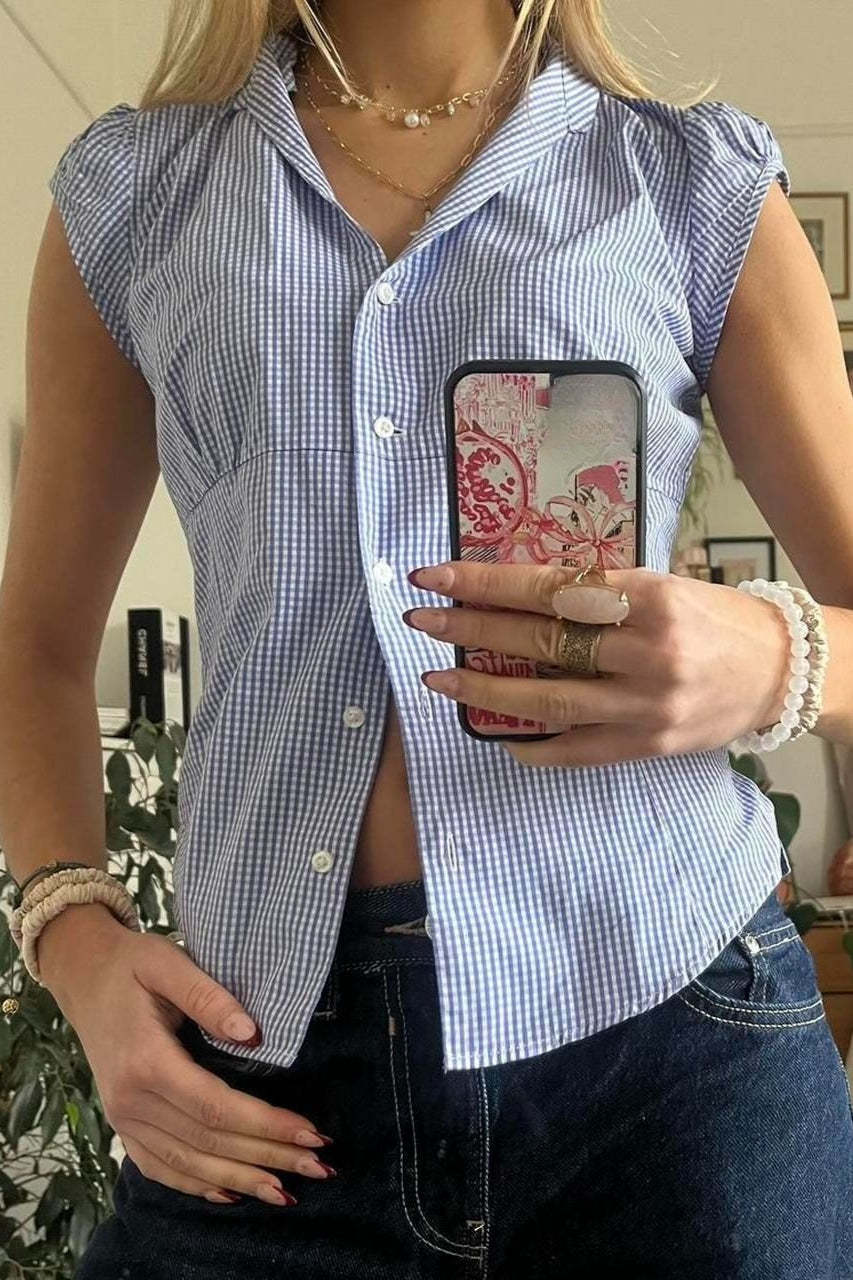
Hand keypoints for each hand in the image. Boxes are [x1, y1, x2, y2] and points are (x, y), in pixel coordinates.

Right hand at [40, 908, 333, 1205]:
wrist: (83, 975)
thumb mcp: (167, 963)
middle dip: (267, 1157)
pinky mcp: (122, 1124)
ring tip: (285, 1192)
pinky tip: (230, 1193)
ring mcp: (123, 1118)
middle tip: (318, 1167)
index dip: (266, 1125)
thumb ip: (208, 997)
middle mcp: (131, 1101)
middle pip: (209, 1141)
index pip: (216, 1106)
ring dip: (240, 1180)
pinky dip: (196, 1185)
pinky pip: (159, 1167)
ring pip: (187, 1163)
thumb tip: (252, 1033)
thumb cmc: (131, 964)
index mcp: (146, 1062)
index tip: (311, 1133)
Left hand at [404, 561, 790, 766]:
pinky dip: (531, 746)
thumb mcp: (657, 583)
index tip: (435, 577)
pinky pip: (576, 751)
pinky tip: (495, 733)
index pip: (547, 588)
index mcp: (646, 597)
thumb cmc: (712, 616)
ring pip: (547, 702)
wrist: (780, 671)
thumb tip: (514, 590)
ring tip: (437, 677)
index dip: (485, 582)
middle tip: (422, 620)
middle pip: (539, 642)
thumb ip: (593, 591)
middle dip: (471, 629)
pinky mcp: (649, 746)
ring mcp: (646, 706)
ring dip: (483, 689)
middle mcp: (646, 652)